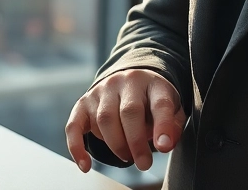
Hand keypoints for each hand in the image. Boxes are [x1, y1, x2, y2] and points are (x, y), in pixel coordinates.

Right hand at [65, 69, 186, 172]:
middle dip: (136, 142)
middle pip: (129, 111)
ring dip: (116, 145)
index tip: (163, 147)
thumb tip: (165, 144)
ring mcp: (102, 91)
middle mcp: (126, 82)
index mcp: (152, 84)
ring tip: (128, 156)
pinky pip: (74, 125)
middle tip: (144, 164)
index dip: (162, 126)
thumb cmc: (151, 101)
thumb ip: (173, 125)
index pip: (159, 103)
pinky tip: (86, 165)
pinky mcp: (83, 103)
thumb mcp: (171, 108)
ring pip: (104, 119)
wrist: (127, 81)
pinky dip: (77, 147)